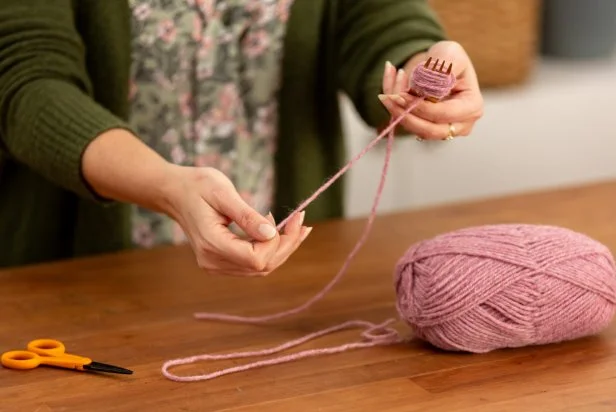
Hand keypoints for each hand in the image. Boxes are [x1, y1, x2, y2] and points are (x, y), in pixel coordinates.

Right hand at [161, 165, 311, 276]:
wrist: (174, 192)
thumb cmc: (197, 186)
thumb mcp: (223, 192)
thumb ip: (247, 216)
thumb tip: (272, 234)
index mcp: (211, 244)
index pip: (256, 258)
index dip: (276, 242)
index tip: (283, 216)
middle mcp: (213, 262)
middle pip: (262, 266)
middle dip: (287, 244)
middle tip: (301, 219)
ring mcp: (216, 265)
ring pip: (261, 268)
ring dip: (283, 248)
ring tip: (298, 226)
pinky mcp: (221, 263)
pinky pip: (253, 263)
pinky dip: (271, 250)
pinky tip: (283, 234)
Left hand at [379, 40, 483, 139]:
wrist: (437, 64)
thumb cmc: (449, 57)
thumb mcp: (450, 54)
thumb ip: (443, 69)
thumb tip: (427, 90)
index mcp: (472, 106)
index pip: (444, 114)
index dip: (421, 107)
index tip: (402, 94)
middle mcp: (460, 124)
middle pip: (429, 130)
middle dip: (406, 114)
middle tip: (390, 98)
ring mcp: (442, 130)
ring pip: (414, 129)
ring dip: (397, 111)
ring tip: (387, 91)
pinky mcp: (424, 129)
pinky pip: (406, 124)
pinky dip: (394, 107)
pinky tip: (390, 82)